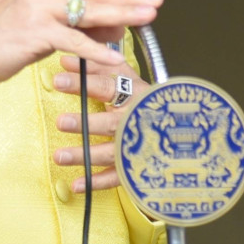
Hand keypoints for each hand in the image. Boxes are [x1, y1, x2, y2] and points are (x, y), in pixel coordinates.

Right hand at [0, 0, 160, 88]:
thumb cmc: (5, 36)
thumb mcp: (43, 21)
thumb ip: (76, 19)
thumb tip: (115, 24)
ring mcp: (37, 7)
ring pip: (89, 10)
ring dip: (122, 14)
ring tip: (147, 16)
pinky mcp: (34, 31)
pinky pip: (74, 41)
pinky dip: (96, 49)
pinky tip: (114, 55)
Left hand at [52, 55, 148, 191]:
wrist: (185, 130)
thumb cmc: (146, 100)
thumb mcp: (126, 78)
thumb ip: (95, 68)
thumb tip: (65, 59)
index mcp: (135, 95)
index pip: (108, 87)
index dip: (83, 83)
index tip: (58, 82)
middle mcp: (137, 121)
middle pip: (111, 123)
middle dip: (85, 123)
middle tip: (61, 122)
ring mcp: (140, 146)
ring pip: (112, 152)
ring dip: (85, 155)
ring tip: (60, 156)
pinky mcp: (139, 167)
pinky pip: (118, 177)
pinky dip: (98, 182)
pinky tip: (77, 184)